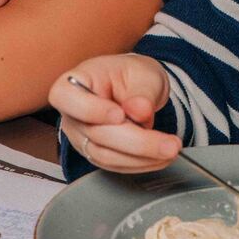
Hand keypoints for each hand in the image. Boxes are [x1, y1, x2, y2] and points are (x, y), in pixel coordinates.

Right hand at [50, 54, 179, 172]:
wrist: (136, 88)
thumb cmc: (132, 75)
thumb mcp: (143, 73)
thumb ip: (142, 91)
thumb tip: (139, 110)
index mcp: (74, 82)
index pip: (66, 97)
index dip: (90, 110)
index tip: (119, 114)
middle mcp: (72, 112)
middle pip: (95, 133)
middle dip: (136, 142)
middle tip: (169, 144)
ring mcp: (81, 136)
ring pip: (105, 155)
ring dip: (142, 157)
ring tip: (171, 149)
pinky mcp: (95, 153)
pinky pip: (115, 165)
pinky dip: (140, 163)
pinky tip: (161, 157)